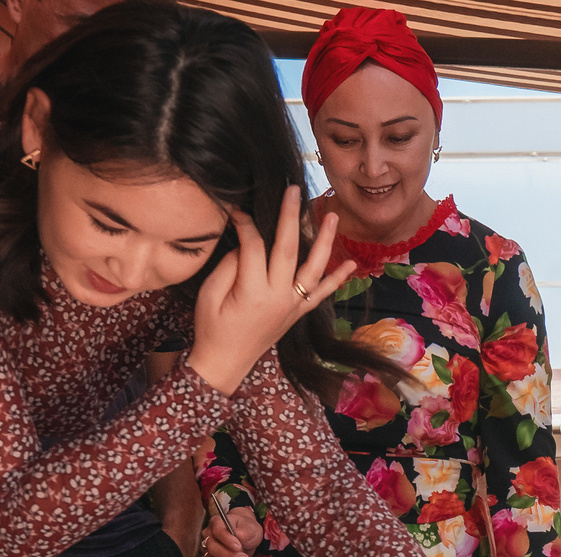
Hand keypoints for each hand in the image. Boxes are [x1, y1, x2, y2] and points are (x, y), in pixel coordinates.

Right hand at [189, 193, 356, 394]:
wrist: (225, 363)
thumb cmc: (212, 328)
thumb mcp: (210, 294)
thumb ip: (230, 267)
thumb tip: (247, 243)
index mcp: (254, 291)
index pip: (255, 246)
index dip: (245, 223)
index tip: (237, 208)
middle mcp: (279, 297)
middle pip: (289, 249)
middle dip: (290, 217)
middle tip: (292, 189)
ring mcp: (292, 305)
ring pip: (314, 268)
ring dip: (325, 241)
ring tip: (333, 215)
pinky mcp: (297, 313)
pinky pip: (321, 294)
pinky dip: (336, 279)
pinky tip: (350, 265)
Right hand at [201, 506, 257, 556]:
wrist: (247, 537)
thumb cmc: (247, 530)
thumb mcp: (250, 528)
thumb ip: (245, 532)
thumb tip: (239, 538)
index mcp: (216, 522)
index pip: (217, 531)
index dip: (227, 541)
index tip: (239, 547)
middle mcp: (208, 536)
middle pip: (212, 549)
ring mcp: (207, 550)